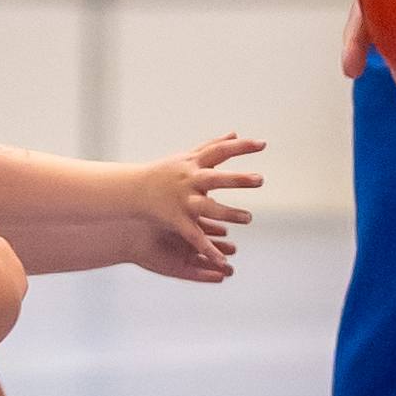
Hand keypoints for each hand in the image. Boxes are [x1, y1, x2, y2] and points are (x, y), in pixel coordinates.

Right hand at [126, 133, 262, 278]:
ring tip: (248, 218)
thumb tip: (236, 134)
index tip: (263, 145)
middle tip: (260, 180)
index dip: (241, 147)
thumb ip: (213, 146)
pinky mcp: (177, 221)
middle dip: (237, 179)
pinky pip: (194, 236)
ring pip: (208, 208)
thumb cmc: (165, 172)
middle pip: (215, 178)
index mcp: (194, 164)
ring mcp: (182, 201)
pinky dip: (207, 248)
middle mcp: (189, 181)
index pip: (220, 151)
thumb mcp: (188, 156)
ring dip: (228, 213)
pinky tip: (222, 261)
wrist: (133, 190)